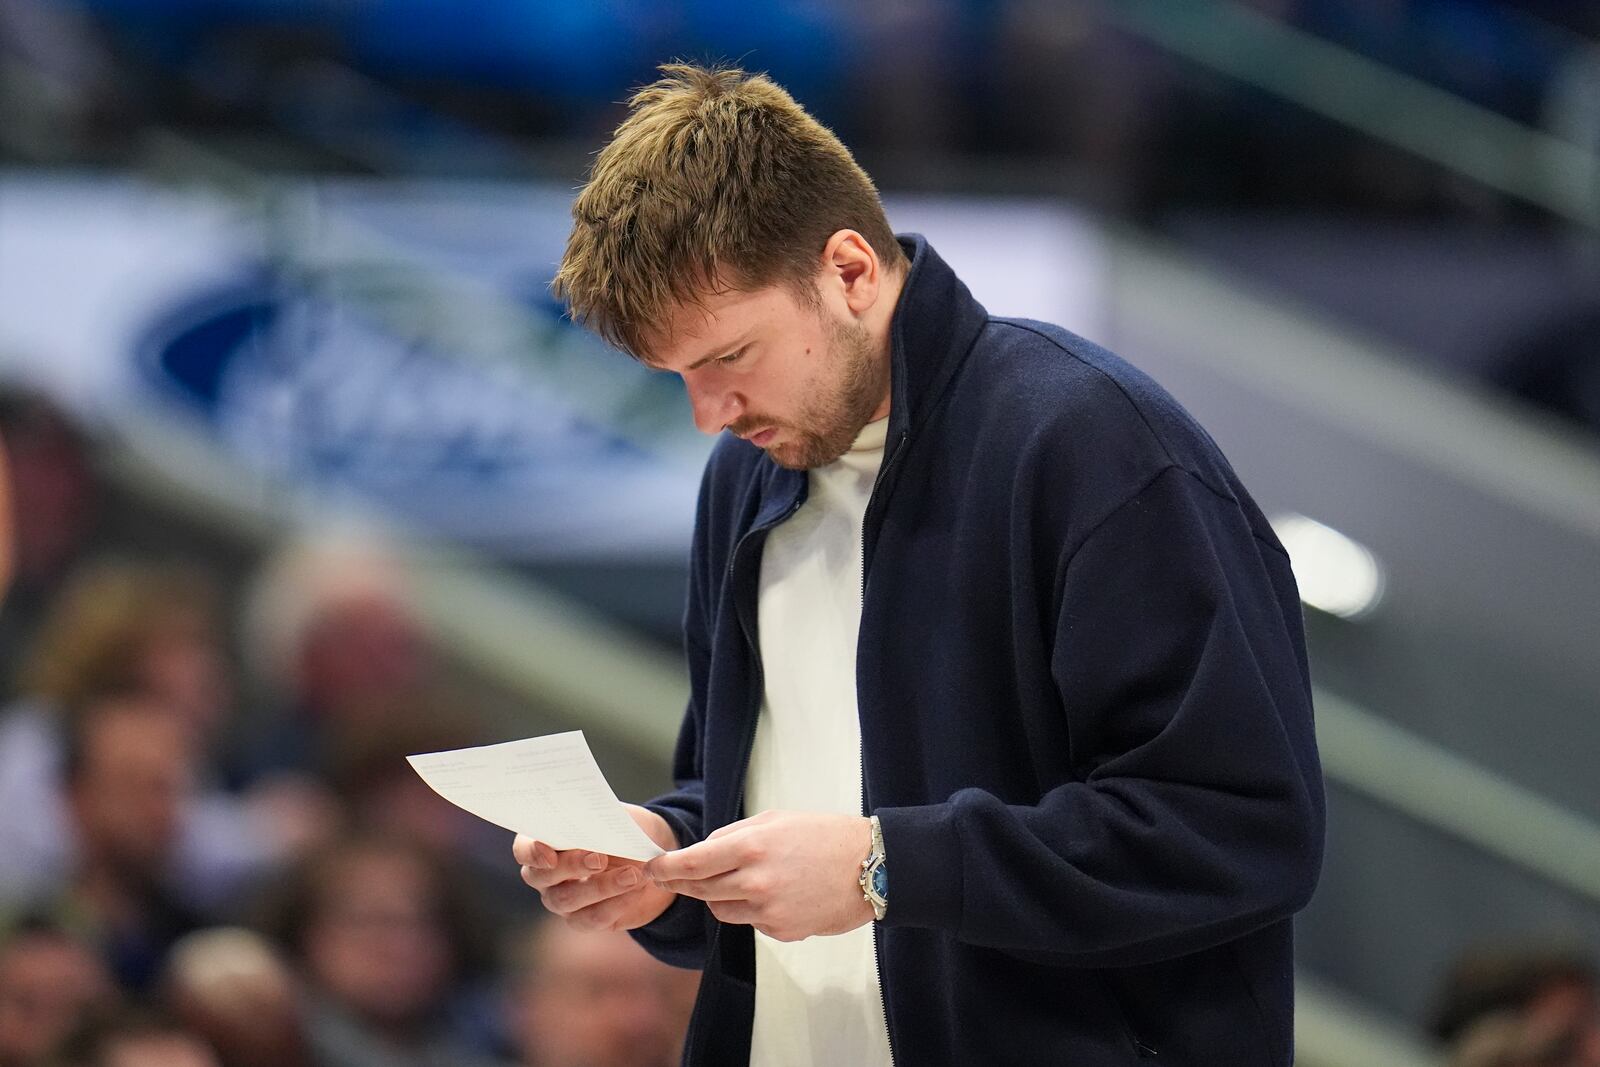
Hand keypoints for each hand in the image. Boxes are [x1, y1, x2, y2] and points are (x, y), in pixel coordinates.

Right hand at [513, 804, 679, 932]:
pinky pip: (592, 919)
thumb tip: (590, 821)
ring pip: (568, 900)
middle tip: (601, 859)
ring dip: (602, 887)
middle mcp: (545, 875)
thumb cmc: (621, 831)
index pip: (523, 849)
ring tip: (633, 875)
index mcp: (544, 842)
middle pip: (542, 877)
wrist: (648, 858)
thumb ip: (596, 820)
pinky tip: (637, 889)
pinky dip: (617, 903)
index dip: (532, 853)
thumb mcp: (612, 819)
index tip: (551, 854)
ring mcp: (560, 900)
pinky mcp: (582, 920)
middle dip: (572, 867)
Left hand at [645, 810, 873, 942]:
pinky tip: (779, 893)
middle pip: (699, 890)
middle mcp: (754, 882)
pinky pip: (750, 922)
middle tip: (671, 875)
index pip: (690, 864)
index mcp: (750, 847)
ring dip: (721, 896)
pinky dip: (753, 909)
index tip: (650, 868)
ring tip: (748, 878)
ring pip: (720, 909)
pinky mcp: (780, 931)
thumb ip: (733, 834)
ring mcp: (767, 911)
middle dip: (683, 883)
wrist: (871, 867)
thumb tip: (700, 851)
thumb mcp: (775, 820)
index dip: (664, 868)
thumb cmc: (823, 836)